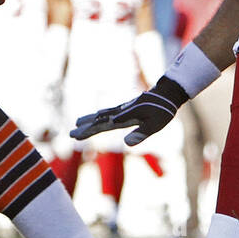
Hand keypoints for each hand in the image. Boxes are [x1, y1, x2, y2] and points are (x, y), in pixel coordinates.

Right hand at [70, 77, 186, 146]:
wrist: (167, 93)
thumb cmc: (162, 110)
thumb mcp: (155, 124)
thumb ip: (141, 133)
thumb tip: (127, 143)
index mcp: (124, 117)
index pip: (102, 126)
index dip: (89, 131)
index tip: (76, 135)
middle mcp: (120, 112)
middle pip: (99, 120)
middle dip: (85, 127)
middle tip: (71, 133)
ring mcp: (123, 109)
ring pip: (102, 114)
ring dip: (90, 120)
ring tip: (78, 123)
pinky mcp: (127, 107)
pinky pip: (109, 112)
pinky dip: (100, 115)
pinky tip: (98, 116)